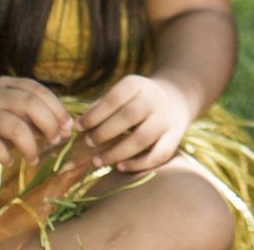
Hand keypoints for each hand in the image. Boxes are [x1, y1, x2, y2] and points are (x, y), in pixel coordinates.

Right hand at [0, 76, 72, 170]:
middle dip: (49, 124)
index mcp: (7, 85)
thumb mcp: (13, 118)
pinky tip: (9, 162)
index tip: (68, 127)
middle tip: (56, 141)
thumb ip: (34, 120)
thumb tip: (65, 129)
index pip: (38, 91)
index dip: (57, 109)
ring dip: (31, 147)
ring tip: (34, 159)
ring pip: (16, 127)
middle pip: (30, 104)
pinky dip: (7, 157)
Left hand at [75, 73, 193, 172]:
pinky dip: (138, 164)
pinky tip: (120, 167)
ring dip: (116, 152)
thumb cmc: (136, 100)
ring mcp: (166, 119)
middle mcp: (155, 99)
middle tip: (88, 142)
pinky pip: (159, 154)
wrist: (175, 100)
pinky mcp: (175, 137)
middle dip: (104, 132)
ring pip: (142, 138)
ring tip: (97, 161)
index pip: (114, 98)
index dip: (94, 114)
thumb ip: (100, 109)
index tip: (78, 127)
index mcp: (138, 85)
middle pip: (129, 116)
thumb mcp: (121, 95)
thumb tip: (78, 127)